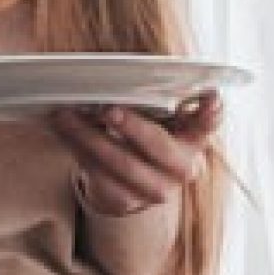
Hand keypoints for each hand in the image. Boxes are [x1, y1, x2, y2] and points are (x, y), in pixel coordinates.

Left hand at [49, 91, 222, 217]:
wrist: (135, 181)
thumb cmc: (150, 135)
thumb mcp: (163, 116)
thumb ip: (163, 96)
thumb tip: (138, 74)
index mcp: (196, 137)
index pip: (210, 121)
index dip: (211, 111)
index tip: (211, 97)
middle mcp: (183, 167)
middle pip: (159, 146)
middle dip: (133, 128)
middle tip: (109, 110)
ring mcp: (157, 189)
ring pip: (122, 164)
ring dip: (89, 137)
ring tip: (66, 115)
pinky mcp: (127, 201)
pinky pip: (98, 176)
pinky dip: (76, 150)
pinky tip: (62, 131)